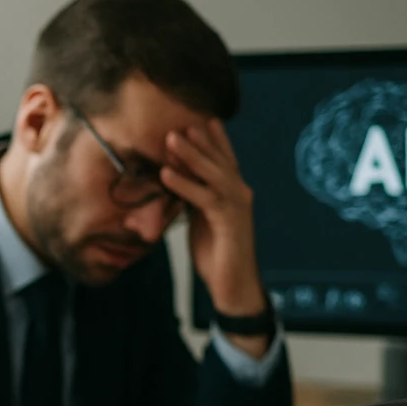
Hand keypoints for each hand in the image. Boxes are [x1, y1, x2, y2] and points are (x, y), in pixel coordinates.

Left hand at [160, 120, 266, 320]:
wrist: (233, 286)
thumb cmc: (217, 254)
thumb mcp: (202, 220)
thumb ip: (195, 198)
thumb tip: (178, 180)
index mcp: (234, 193)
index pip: (224, 160)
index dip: (214, 140)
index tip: (201, 119)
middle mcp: (239, 195)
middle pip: (219, 161)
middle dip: (200, 140)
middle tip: (179, 121)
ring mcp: (236, 207)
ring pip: (213, 174)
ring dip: (190, 155)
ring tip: (169, 139)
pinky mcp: (229, 223)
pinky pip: (204, 198)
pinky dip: (184, 184)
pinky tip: (166, 174)